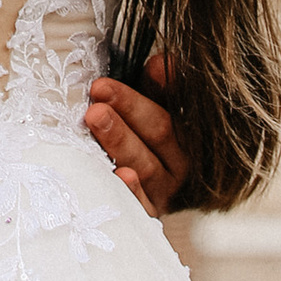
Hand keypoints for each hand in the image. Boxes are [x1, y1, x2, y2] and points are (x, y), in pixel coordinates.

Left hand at [85, 59, 189, 217]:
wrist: (143, 186)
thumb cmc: (141, 135)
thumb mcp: (153, 106)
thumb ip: (159, 86)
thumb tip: (160, 63)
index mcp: (186, 135)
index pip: (163, 112)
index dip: (132, 100)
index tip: (101, 85)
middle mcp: (179, 166)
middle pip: (156, 137)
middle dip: (125, 116)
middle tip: (95, 105)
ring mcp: (163, 194)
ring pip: (146, 168)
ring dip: (120, 144)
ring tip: (95, 122)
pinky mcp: (148, 217)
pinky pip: (142, 208)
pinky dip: (132, 193)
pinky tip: (119, 176)